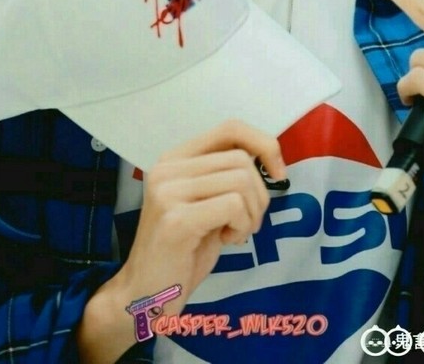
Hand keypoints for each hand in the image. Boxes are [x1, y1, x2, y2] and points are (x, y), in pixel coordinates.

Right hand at [77, 120, 284, 362]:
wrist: (145, 294)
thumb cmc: (183, 250)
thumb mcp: (207, 202)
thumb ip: (226, 175)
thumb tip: (269, 156)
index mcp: (175, 158)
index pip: (230, 128)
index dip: (263, 144)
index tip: (278, 172)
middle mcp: (167, 168)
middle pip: (241, 159)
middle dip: (259, 194)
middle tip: (247, 222)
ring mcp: (168, 192)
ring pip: (241, 181)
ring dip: (251, 213)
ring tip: (234, 232)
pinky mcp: (176, 219)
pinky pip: (233, 205)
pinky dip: (242, 225)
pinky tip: (227, 240)